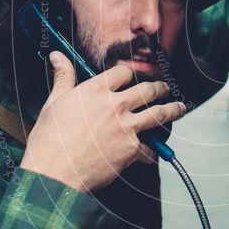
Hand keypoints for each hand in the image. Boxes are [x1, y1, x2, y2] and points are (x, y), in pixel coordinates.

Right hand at [20, 51, 186, 193]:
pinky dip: (152, 152)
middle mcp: (115, 105)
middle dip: (160, 88)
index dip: (130, 73)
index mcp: (96, 90)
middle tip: (165, 88)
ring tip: (179, 108)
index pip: (123, 72)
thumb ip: (63, 77)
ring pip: (159, 114)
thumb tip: (58, 56)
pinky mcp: (131, 149)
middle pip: (148, 90)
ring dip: (172, 110)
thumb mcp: (54, 102)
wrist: (54, 171)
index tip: (133, 77)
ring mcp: (126, 127)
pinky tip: (152, 154)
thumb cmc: (49, 139)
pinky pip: (149, 149)